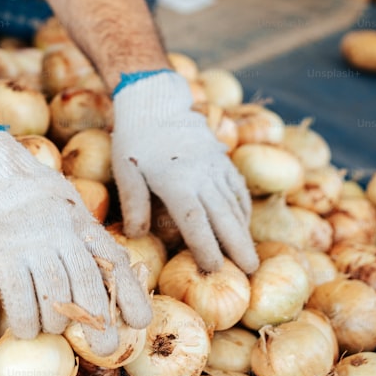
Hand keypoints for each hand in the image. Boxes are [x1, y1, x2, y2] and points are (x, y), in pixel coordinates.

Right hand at [0, 127, 152, 354]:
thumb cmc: (33, 197)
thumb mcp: (68, 209)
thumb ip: (87, 240)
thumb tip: (115, 279)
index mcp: (81, 222)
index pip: (113, 261)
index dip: (130, 293)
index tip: (141, 322)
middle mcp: (61, 231)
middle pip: (86, 282)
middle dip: (98, 321)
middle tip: (104, 349)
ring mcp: (31, 240)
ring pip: (54, 292)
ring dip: (55, 320)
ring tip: (52, 328)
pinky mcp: (2, 248)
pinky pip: (18, 293)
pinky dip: (25, 318)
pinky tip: (25, 330)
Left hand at [111, 70, 257, 272]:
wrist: (156, 103)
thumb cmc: (135, 140)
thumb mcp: (126, 171)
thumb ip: (133, 204)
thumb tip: (136, 236)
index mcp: (176, 182)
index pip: (196, 222)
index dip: (207, 247)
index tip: (214, 268)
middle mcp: (202, 176)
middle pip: (224, 217)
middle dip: (238, 246)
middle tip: (250, 272)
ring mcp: (216, 167)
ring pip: (235, 203)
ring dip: (243, 231)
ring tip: (249, 257)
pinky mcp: (222, 159)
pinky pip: (237, 188)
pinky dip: (242, 208)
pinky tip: (243, 225)